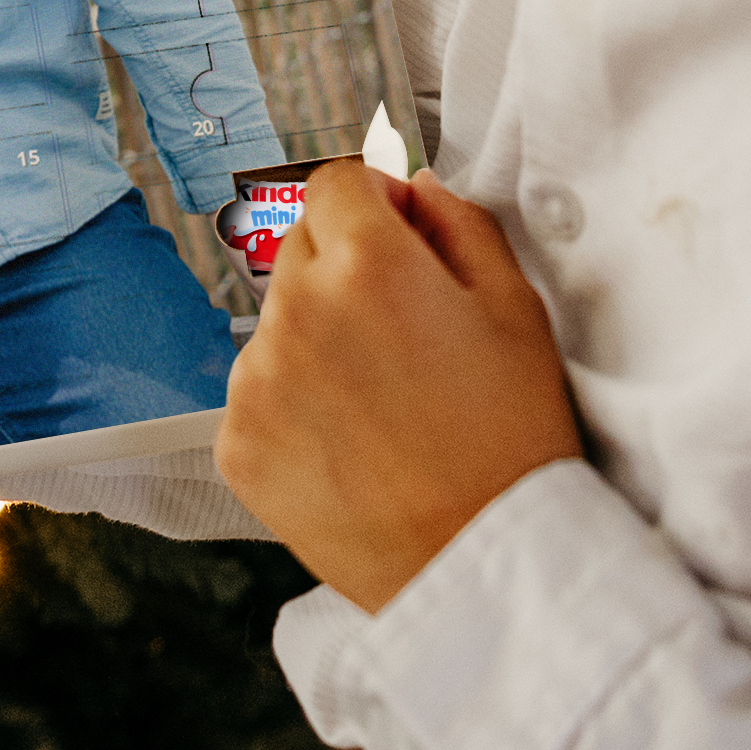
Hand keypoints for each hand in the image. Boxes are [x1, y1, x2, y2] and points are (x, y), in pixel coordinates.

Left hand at [214, 161, 581, 612]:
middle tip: (403, 334)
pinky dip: (293, 401)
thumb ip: (459, 221)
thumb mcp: (515, 307)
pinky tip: (350, 440)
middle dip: (345, 268)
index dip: (376, 203)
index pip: (338, 181)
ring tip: (381, 400)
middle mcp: (296, 310)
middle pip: (302, 244)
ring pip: (278, 319)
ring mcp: (255, 379)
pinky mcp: (235, 440)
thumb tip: (413, 188)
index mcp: (367, 263)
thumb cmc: (511, 439)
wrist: (481, 568)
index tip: (403, 240)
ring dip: (316, 335)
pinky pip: (257, 389)